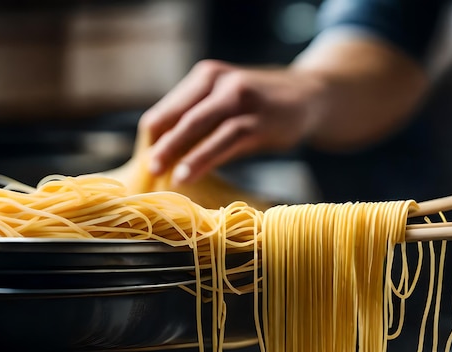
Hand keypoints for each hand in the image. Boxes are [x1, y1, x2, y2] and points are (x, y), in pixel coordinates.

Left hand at [139, 60, 320, 183]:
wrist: (308, 96)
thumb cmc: (261, 106)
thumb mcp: (228, 103)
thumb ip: (202, 120)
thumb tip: (169, 154)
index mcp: (206, 77)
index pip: (168, 108)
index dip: (154, 136)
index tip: (143, 160)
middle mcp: (220, 83)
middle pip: (181, 116)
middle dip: (162, 145)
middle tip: (148, 169)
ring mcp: (240, 100)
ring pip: (201, 127)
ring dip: (181, 152)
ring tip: (166, 175)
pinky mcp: (259, 121)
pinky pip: (226, 140)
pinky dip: (205, 158)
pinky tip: (191, 173)